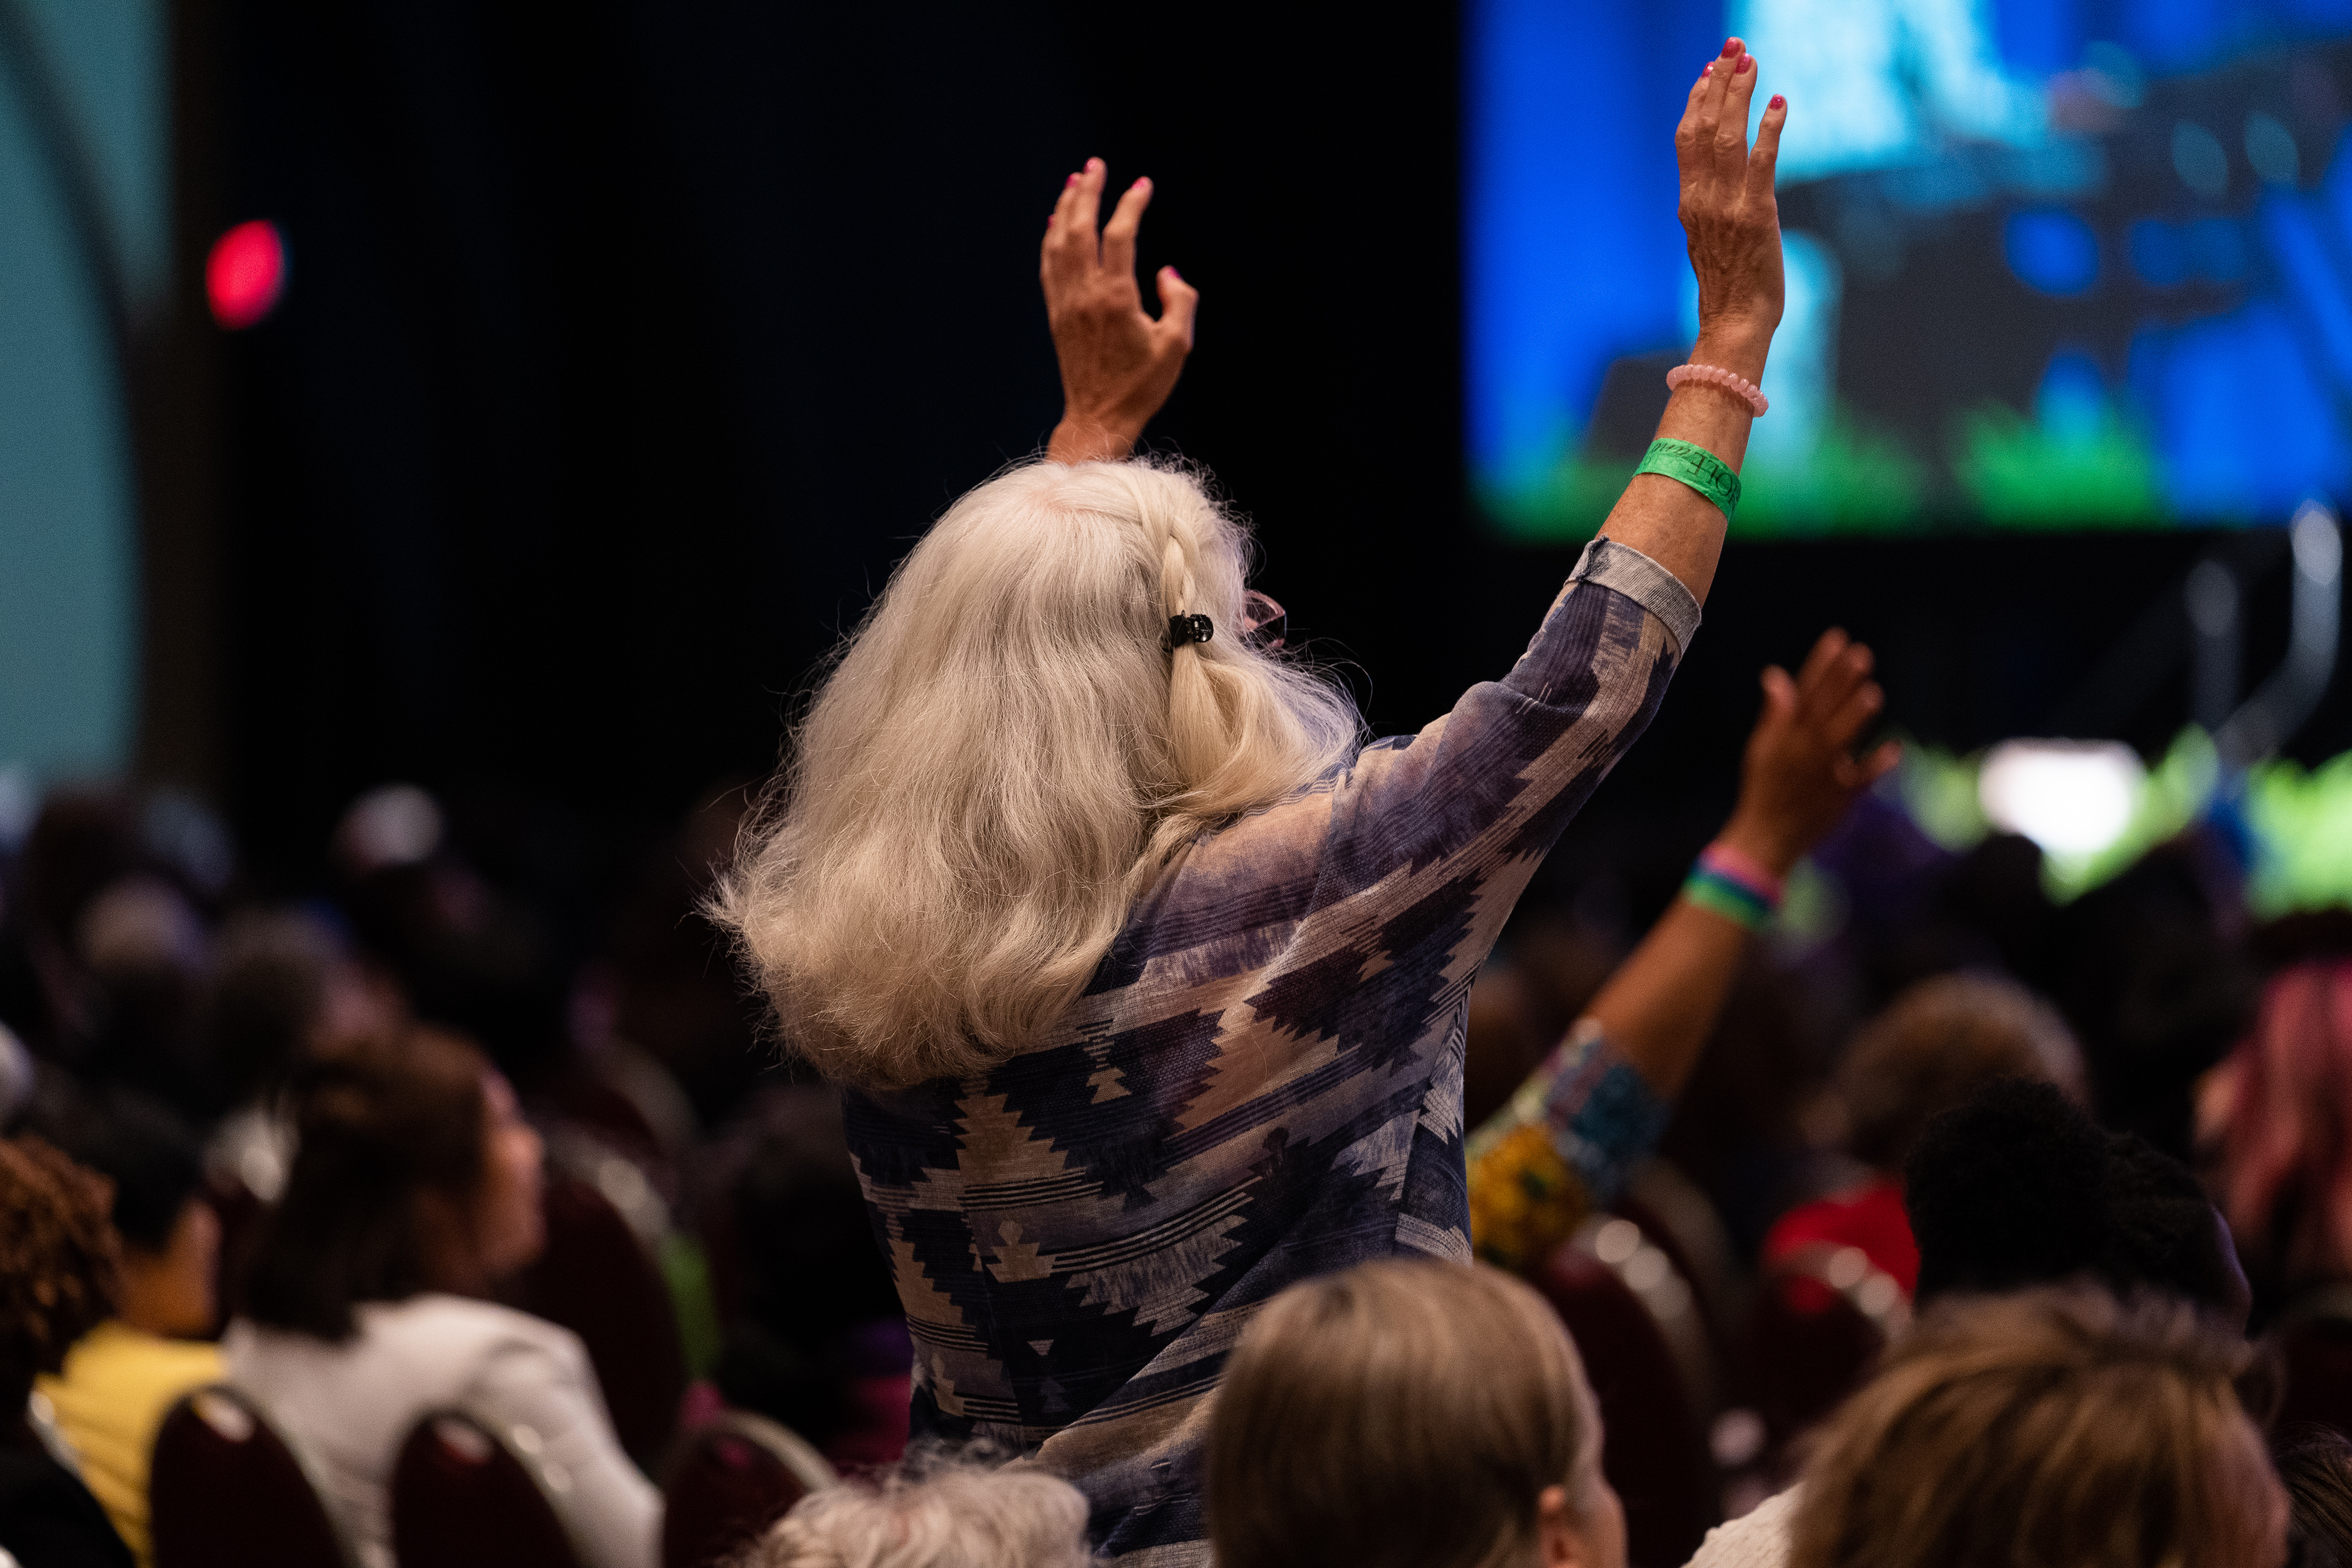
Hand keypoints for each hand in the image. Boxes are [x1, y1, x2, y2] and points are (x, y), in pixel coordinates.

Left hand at [1041, 158, 1198, 463]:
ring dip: (1065, 208)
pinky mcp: (1057, 314)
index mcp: (1117, 298)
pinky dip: (1051, 239)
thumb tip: (1167, 273)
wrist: (1099, 417)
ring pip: (1059, 242)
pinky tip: (1055, 223)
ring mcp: (1066, 303)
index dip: (1131, 204)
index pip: (1120, 235)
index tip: (1142, 185)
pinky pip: (1049, 266)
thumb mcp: (1176, 346)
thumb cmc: (1142, 386)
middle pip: (1080, 228)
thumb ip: (1181, 302)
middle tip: (1095, 165)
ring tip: (1074, 182)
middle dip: (1088, 191)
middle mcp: (1086, 294)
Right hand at [1676, 39, 1786, 381]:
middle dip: (1718, 85)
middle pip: (1703, 128)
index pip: (1686, 139)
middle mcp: (1701, 200)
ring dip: (1739, 96)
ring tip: (1751, 64)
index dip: (1697, 101)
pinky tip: (1779, 103)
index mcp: (1689, 203)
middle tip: (1733, 50)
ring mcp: (1726, 207)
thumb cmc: (1729, 287)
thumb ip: (1707, 206)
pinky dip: (1769, 130)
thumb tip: (1712, 182)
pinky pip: (1760, 163)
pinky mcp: (1756, 216)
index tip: (1709, 71)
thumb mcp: (1708, 239)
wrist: (1734, 323)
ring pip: (1727, 138)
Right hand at [1719, 628, 1900, 876]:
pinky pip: (1860, 779)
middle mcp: (1804, 751)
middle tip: (1860, 655)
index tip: (1836, 639)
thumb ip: (1775, 713)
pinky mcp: (1840, 797)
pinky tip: (1893, 748)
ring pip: (1840, 740)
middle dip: (1841, 682)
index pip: (1805, 692)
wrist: (1766, 838)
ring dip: (1854, 719)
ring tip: (1871, 694)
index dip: (1821, 665)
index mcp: (1785, 736)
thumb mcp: (1761, 748)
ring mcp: (1823, 774)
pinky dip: (1876, 766)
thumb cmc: (1763, 789)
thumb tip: (1775, 675)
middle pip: (1824, 710)